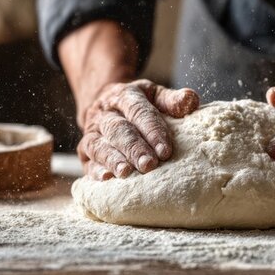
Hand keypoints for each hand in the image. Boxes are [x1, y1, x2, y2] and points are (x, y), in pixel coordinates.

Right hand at [78, 79, 199, 179]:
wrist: (104, 103)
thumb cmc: (137, 105)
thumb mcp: (154, 95)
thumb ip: (172, 100)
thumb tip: (191, 100)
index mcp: (124, 96)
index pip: (138, 111)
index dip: (152, 130)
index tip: (165, 151)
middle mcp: (105, 113)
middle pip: (118, 130)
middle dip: (134, 148)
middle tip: (149, 165)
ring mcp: (92, 131)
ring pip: (98, 144)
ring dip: (112, 159)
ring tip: (126, 173)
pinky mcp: (84, 150)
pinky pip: (87, 160)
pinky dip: (95, 170)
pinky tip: (107, 179)